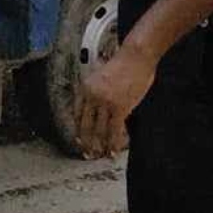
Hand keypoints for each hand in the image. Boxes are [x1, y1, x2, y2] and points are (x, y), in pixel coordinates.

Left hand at [73, 37, 156, 157]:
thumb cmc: (123, 65)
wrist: (135, 57)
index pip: (77, 113)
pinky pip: (114, 129)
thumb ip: (99, 92)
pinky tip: (113, 150)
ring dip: (99, 144)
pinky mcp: (119, 107)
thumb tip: (101, 108)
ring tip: (99, 155)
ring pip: (99, 129)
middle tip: (86, 153)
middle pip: (85, 124)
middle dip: (85, 141)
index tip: (78, 139)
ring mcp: (104, 102)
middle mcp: (91, 95)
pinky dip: (113, 142)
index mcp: (84, 87)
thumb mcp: (102, 77)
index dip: (79, 128)